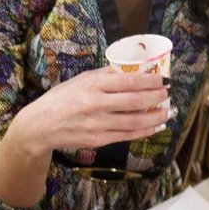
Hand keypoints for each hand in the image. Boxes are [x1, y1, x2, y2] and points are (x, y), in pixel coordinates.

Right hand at [17, 67, 171, 155]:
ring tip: (167, 112)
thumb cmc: (60, 99)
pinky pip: (126, 136)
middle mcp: (96, 103)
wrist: (40, 126)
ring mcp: (98, 124)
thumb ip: (104, 75)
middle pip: (135, 100)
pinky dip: (144, 131)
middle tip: (168, 94)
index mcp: (92, 84)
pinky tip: (155, 127)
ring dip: (155, 116)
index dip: (149, 81)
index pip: (128, 81)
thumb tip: (128, 69)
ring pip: (134, 121)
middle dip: (156, 97)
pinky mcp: (98, 141)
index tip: (163, 79)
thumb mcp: (79, 79)